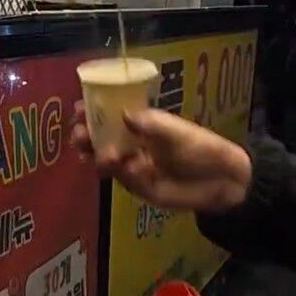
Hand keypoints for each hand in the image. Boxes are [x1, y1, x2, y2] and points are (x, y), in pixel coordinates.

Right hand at [70, 102, 251, 211]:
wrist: (218, 181)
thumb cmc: (199, 148)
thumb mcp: (176, 131)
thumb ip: (150, 124)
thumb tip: (123, 114)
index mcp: (138, 124)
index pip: (108, 114)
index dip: (91, 111)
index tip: (78, 110)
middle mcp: (129, 142)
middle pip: (98, 138)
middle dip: (85, 137)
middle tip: (80, 137)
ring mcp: (130, 165)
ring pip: (104, 159)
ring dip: (98, 157)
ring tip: (106, 158)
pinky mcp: (135, 185)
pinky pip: (122, 178)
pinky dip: (125, 174)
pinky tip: (136, 170)